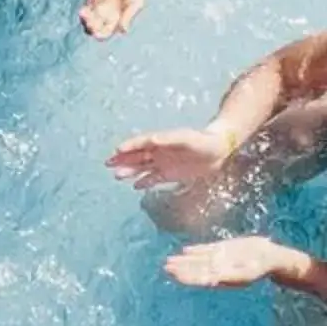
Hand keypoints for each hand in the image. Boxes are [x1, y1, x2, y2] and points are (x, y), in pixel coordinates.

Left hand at [79, 0, 150, 38]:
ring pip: (87, 20)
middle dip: (91, 29)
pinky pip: (85, 9)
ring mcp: (98, 7)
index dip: (101, 35)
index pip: (105, 33)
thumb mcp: (136, 3)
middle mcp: (106, 16)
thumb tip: (123, 30)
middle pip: (94, 29)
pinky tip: (83, 10)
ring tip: (85, 16)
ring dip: (84, 21)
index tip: (97, 33)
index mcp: (117, 20)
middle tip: (90, 24)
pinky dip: (82, 12)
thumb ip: (128, 16)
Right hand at [106, 130, 229, 191]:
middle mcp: (159, 152)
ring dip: (130, 171)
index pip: (141, 143)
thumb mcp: (187, 138)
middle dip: (123, 159)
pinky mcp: (170, 174)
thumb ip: (170, 139)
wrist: (218, 150)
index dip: (129, 146)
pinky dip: (144, 182)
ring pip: (142, 167)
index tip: (117, 150)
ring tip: (117, 176)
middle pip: (137, 156)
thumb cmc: (203, 141)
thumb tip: (153, 138)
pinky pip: (153, 178)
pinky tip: (135, 187)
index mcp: (161, 141)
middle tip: (108, 164)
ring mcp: (164, 163)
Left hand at [165, 237, 306, 289]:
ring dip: (184, 261)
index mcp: (221, 277)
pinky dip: (196, 250)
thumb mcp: (246, 273)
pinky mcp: (225, 250)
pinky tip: (186, 250)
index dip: (186, 276)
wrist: (272, 258)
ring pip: (198, 260)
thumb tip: (213, 281)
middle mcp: (218, 269)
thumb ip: (229, 277)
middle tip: (166, 266)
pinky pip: (207, 250)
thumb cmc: (261, 268)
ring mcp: (221, 259)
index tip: (173, 275)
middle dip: (180, 269)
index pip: (199, 278)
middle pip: (195, 270)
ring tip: (169, 261)